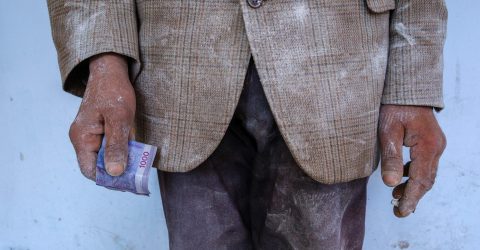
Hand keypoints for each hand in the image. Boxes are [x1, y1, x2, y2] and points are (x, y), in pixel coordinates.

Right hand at [69, 53, 135, 180]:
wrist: (111, 71)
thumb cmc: (114, 91)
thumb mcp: (119, 119)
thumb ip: (116, 146)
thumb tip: (115, 172)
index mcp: (82, 138)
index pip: (90, 170)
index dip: (108, 180)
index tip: (128, 184)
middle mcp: (83, 139)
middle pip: (98, 166)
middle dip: (118, 172)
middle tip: (138, 177)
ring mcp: (91, 135)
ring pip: (106, 157)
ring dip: (122, 162)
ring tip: (140, 167)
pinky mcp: (100, 131)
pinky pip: (110, 147)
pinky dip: (122, 151)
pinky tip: (136, 153)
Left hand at [379, 105, 445, 216]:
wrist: (406, 86)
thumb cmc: (394, 106)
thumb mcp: (387, 131)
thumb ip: (391, 158)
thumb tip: (391, 184)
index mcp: (428, 146)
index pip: (421, 180)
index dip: (411, 198)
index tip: (401, 212)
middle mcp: (436, 147)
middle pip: (427, 180)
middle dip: (413, 197)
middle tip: (398, 211)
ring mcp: (435, 144)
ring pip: (427, 173)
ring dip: (414, 187)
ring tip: (397, 197)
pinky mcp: (430, 141)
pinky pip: (425, 164)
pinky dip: (414, 175)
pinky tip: (401, 179)